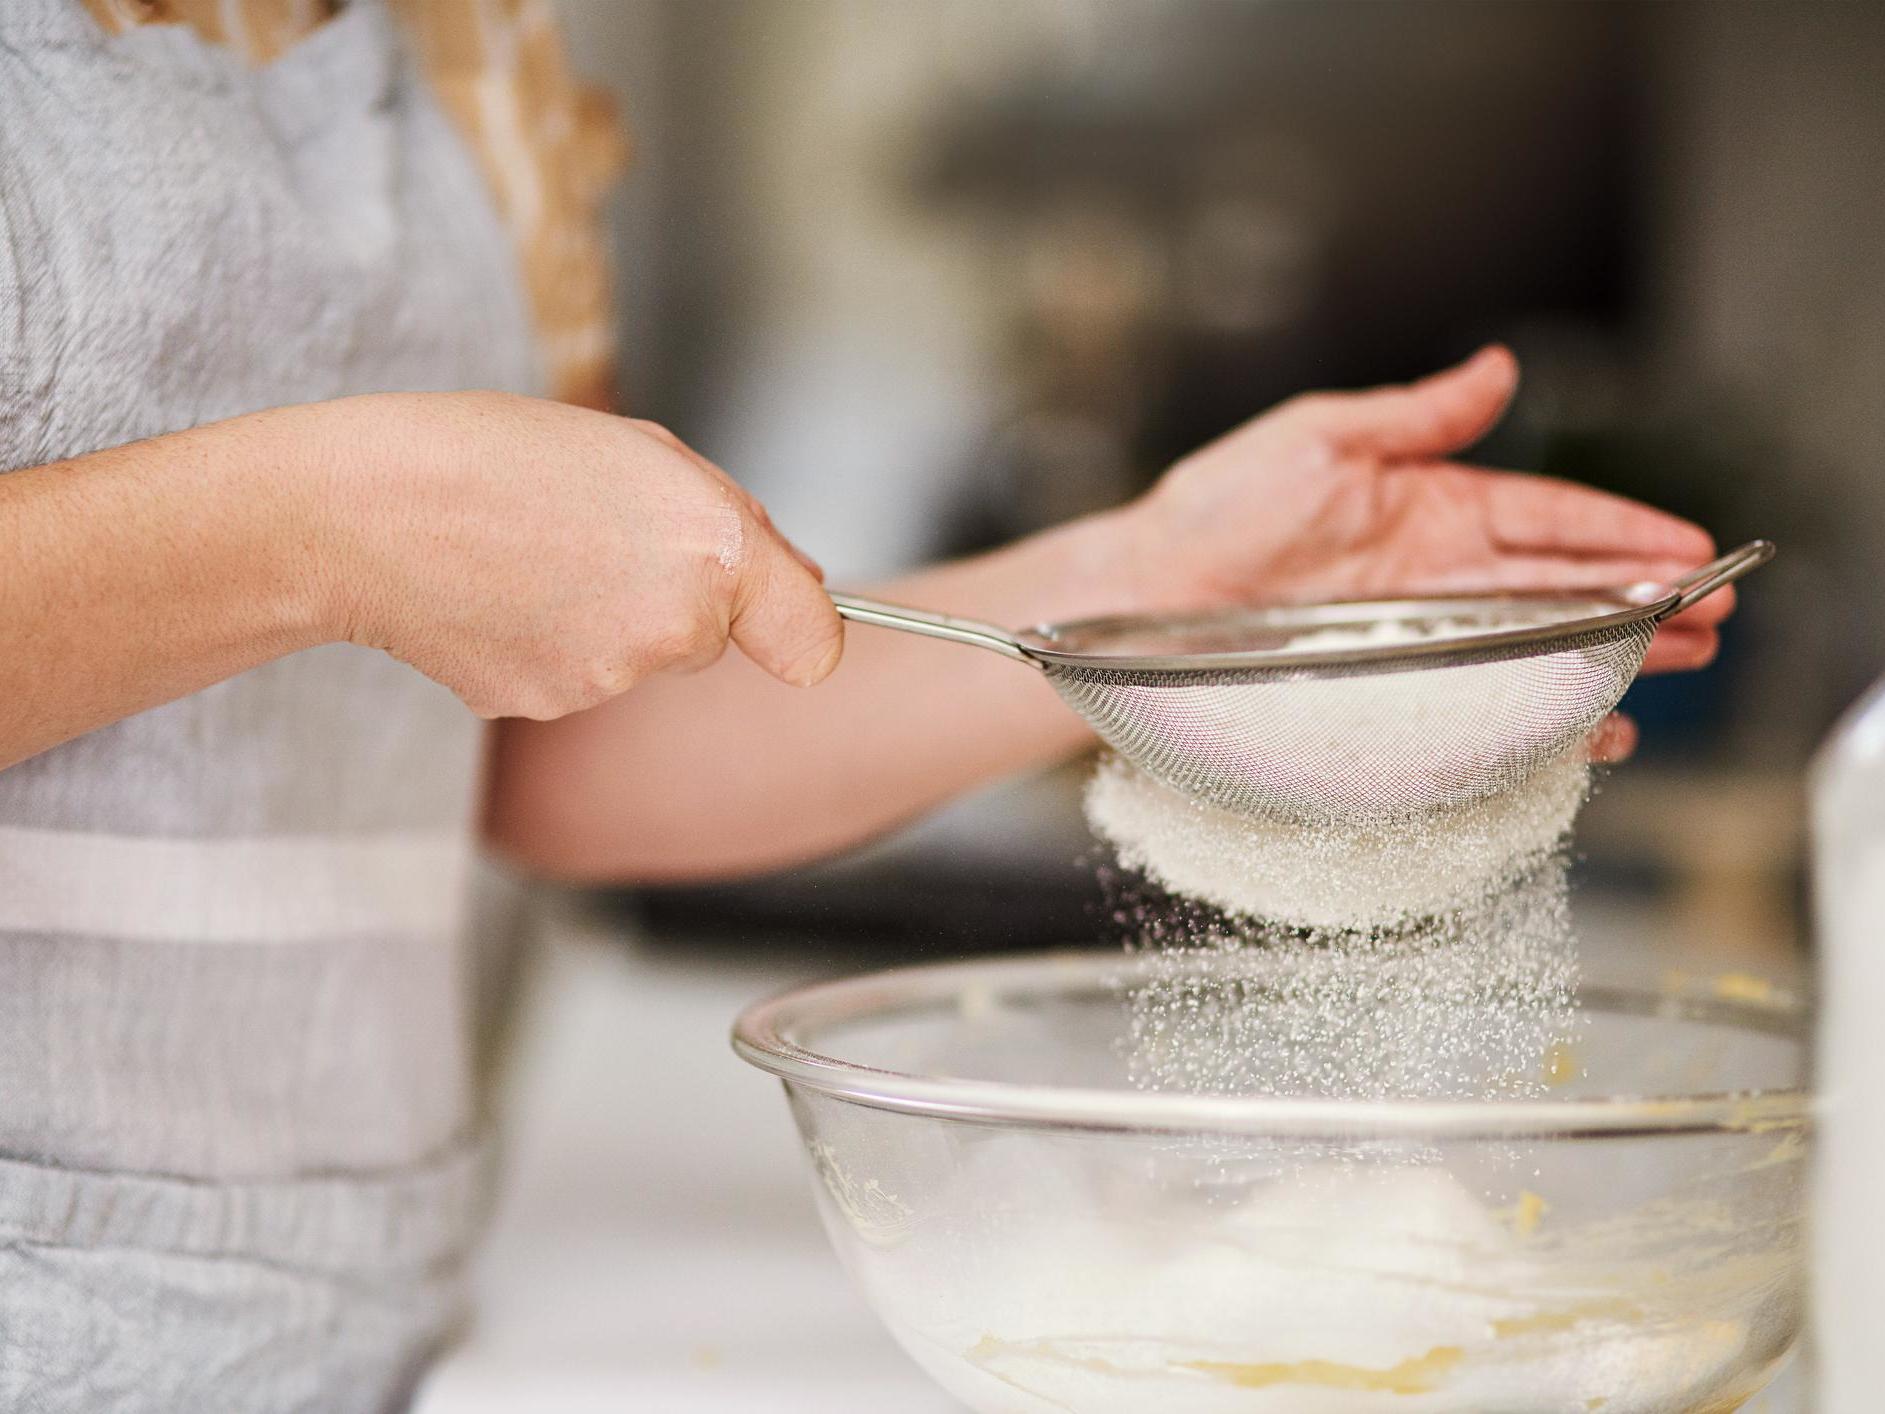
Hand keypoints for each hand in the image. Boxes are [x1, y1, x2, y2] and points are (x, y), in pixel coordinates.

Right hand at [304, 392, 840, 718]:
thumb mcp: (644, 452)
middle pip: (709, 638)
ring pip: (639, 659)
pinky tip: (500, 595)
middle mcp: (674, 629)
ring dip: (606, 618)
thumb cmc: (497, 456)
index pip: (814, 640)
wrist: (363, 511)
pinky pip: (574, 678)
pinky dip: (549, 645)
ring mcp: (608, 681)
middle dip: (674, 595)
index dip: (797, 626)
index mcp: (714, 551)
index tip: (782, 622)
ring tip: (532, 553)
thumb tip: (794, 587)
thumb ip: (734, 524)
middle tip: (594, 531)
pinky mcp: (546, 710)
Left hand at [1118, 345, 1729, 674]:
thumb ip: (1415, 415)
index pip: (1547, 515)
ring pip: (1536, 646)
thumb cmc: (1216, 509)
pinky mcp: (1389, 688)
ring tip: (1679, 664)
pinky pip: (1480, 705)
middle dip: (1642, 598)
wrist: (1145, 593)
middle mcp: (1435, 573)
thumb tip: (1496, 369)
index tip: (1688, 547)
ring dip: (1610, 655)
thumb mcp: (1316, 438)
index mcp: (1429, 505)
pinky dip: (1537, 719)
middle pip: (1562, 587)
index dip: (1620, 531)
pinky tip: (1589, 728)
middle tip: (1715, 615)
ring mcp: (1417, 634)